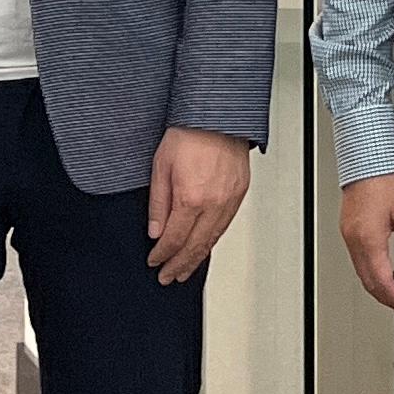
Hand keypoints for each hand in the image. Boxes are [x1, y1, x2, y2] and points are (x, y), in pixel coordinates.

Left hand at [148, 127, 249, 283]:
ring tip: (185, 270)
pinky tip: (205, 247)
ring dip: (197, 258)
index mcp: (191, 198)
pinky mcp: (239, 194)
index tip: (154, 262)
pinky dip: (213, 241)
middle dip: (179, 265)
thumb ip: (158, 203)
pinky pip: (225, 226)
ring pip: (212, 239)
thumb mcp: (160, 167)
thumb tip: (155, 231)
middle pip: (194, 246)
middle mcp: (213, 204)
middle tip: (168, 277)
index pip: (174, 239)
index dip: (162, 255)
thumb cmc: (189, 133)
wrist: (217, 115)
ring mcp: (229, 200)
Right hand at [339, 172, 393, 316]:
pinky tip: (386, 270)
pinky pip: (358, 259)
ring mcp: (348, 235)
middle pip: (369, 282)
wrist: (368, 156)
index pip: (383, 282)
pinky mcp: (348, 228)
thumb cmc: (386, 178)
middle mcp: (354, 240)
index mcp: (369, 240)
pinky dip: (372, 271)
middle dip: (388, 299)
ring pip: (361, 273)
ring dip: (379, 287)